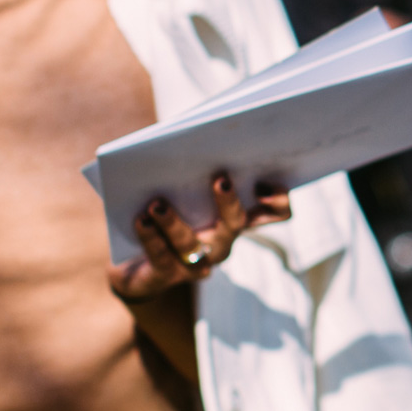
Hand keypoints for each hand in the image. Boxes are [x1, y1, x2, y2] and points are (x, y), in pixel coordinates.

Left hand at [108, 172, 291, 302]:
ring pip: (191, 245)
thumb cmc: (166, 213)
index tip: (265, 180)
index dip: (278, 200)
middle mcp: (221, 242)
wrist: (133, 267)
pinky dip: (151, 237)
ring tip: (157, 205)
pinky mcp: (164, 275)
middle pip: (236, 224)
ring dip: (175, 223)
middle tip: (220, 179)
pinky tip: (142, 219)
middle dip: (229, 202)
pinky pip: (161, 258)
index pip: (274, 212)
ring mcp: (196, 263)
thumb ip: (196, 168)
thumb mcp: (184, 191)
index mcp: (232, 218)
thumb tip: (192, 135)